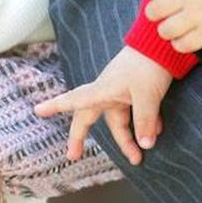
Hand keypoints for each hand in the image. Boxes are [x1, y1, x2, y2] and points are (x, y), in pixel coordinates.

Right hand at [33, 46, 171, 165]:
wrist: (163, 44)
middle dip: (82, 136)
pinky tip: (157, 132)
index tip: (38, 110)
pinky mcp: (135, 90)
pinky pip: (134, 113)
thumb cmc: (149, 65)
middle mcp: (107, 92)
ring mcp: (121, 91)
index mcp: (102, 90)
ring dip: (128, 139)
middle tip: (72, 156)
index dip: (56, 106)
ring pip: (118, 120)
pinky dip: (143, 124)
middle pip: (90, 117)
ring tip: (138, 158)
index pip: (74, 100)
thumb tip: (145, 145)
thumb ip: (145, 122)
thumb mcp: (147, 96)